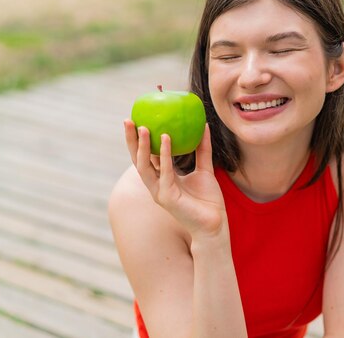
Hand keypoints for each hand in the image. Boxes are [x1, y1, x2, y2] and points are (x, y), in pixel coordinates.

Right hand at [123, 119, 226, 239]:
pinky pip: (164, 172)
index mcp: (161, 178)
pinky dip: (163, 155)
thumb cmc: (208, 200)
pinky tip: (165, 139)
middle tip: (128, 120)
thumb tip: (202, 125)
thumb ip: (202, 149)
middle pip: (137, 160)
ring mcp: (159, 192)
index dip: (138, 140)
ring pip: (143, 167)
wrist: (215, 224)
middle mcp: (156, 185)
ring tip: (142, 127)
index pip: (145, 156)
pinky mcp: (167, 198)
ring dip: (141, 146)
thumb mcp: (204, 169)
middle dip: (131, 141)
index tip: (135, 119)